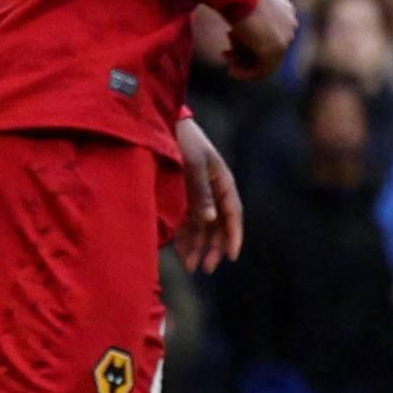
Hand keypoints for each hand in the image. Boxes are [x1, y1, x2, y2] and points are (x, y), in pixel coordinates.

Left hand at [172, 117, 245, 269]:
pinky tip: (181, 253)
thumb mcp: (193, 165)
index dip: (233, 235)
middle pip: (218, 225)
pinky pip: (187, 223)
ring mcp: (196, 195)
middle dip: (213, 248)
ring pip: (202, 228)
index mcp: (223, 181)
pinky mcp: (181, 198)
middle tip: (207, 268)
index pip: (233, 213)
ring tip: (191, 267)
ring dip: (198, 247)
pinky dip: (185, 238)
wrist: (158, 124)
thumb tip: (210, 220)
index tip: (232, 256)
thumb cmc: (182, 141)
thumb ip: (202, 193)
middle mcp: (212, 191)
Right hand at [223, 0, 300, 82]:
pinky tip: (232, 72)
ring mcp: (285, 39)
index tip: (229, 39)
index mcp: (286, 12)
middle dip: (244, 53)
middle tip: (225, 54)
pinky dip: (247, 74)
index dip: (248, 41)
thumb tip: (238, 33)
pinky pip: (263, 71)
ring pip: (264, 61)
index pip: (270, 35)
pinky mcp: (275, 50)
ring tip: (227, 59)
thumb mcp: (244, 5)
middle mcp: (290, 25)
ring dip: (243, 63)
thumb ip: (248, 19)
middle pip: (268, 49)